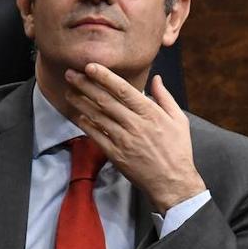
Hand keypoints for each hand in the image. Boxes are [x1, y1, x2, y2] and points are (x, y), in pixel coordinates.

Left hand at [64, 63, 205, 212]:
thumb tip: (156, 78)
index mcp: (150, 113)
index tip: (90, 66)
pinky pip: (97, 136)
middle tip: (70, 74)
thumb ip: (165, 97)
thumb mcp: (179, 120)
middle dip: (85, 85)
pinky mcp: (115, 155)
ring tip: (68, 91)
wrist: (172, 182)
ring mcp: (123, 140)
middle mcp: (135, 124)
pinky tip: (78, 115)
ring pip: (97, 116)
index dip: (105, 76)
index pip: (123, 89)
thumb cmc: (177, 150)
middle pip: (105, 100)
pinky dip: (86, 124)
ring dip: (81, 102)